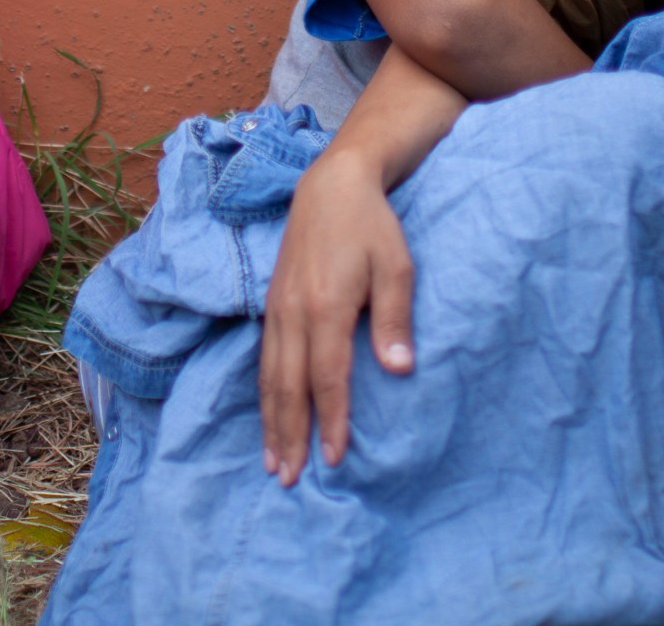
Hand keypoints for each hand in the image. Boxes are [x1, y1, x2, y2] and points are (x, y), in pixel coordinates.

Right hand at [259, 148, 415, 486]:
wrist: (331, 185)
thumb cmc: (372, 225)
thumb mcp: (397, 265)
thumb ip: (396, 318)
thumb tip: (399, 369)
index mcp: (326, 305)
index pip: (327, 376)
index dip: (332, 420)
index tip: (336, 459)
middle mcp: (294, 312)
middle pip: (289, 386)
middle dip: (290, 435)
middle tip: (290, 478)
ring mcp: (278, 308)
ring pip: (269, 376)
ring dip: (271, 422)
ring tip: (272, 461)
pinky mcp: (273, 303)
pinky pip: (264, 358)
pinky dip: (264, 394)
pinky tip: (268, 416)